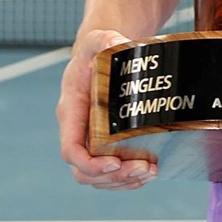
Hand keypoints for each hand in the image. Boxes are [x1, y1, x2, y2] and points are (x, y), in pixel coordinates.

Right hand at [58, 29, 154, 189]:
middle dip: (113, 177)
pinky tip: (147, 173)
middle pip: (84, 171)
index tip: (114, 162)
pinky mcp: (104, 143)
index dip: (90, 163)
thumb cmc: (97, 50)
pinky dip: (126, 179)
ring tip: (150, 172)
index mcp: (72, 112)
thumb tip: (121, 41)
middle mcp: (77, 131)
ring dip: (122, 182)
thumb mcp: (99, 40)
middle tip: (145, 169)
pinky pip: (109, 172)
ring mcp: (90, 140)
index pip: (71, 149)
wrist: (99, 55)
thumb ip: (105, 39)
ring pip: (96, 177)